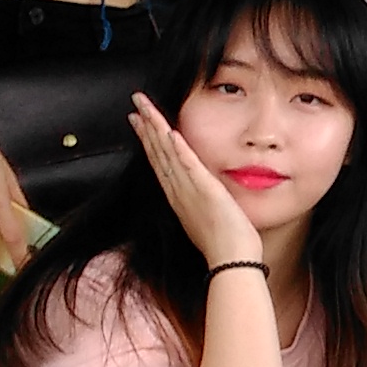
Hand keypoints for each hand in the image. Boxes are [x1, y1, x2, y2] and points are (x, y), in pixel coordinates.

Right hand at [127, 94, 263, 268]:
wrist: (231, 261)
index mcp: (179, 196)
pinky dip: (179, 150)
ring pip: (167, 154)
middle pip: (158, 152)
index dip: (148, 139)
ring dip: (156, 129)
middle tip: (136, 105)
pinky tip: (170, 132)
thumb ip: (201, 202)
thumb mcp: (207, 217)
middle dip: (146, 126)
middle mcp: (179, 191)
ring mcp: (190, 190)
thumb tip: (202, 193)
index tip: (139, 120)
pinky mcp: (206, 191)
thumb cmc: (224, 245)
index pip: (160, 161)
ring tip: (144, 109)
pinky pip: (190, 166)